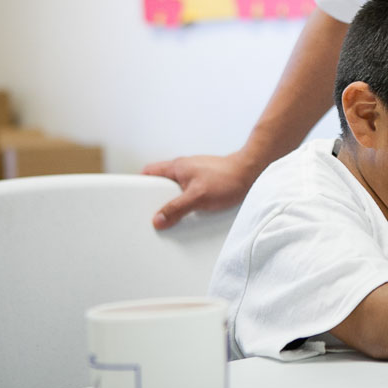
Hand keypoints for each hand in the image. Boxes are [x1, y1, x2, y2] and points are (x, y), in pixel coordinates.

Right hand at [142, 152, 257, 229]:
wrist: (253, 172)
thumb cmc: (228, 178)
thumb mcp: (198, 197)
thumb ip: (176, 208)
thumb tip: (158, 220)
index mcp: (177, 167)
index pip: (149, 172)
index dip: (139, 185)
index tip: (134, 200)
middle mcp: (184, 169)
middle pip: (161, 183)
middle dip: (156, 199)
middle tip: (154, 215)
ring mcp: (195, 175)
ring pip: (176, 189)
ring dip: (173, 202)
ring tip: (173, 217)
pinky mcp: (206, 182)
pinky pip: (189, 193)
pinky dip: (186, 203)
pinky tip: (191, 214)